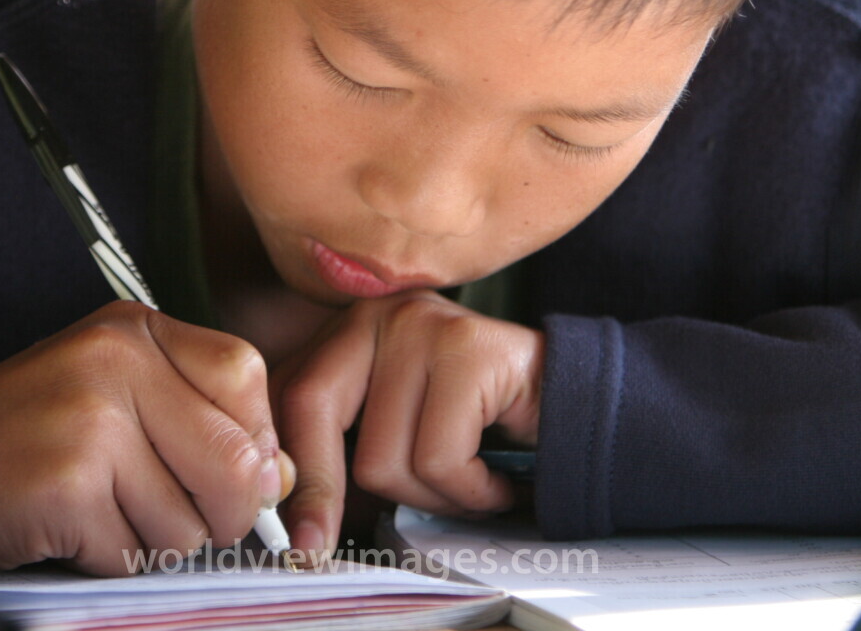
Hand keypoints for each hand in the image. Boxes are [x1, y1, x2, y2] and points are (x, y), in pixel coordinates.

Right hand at [0, 300, 289, 574]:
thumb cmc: (31, 436)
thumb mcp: (120, 400)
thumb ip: (204, 424)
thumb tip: (281, 478)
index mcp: (137, 330)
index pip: (246, 377)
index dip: (251, 441)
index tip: (224, 471)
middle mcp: (117, 361)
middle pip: (235, 461)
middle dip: (217, 515)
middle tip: (171, 517)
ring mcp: (90, 420)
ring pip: (189, 521)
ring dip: (153, 543)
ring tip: (103, 514)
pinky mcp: (65, 483)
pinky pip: (133, 555)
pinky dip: (108, 561)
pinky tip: (71, 531)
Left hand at [273, 291, 544, 557]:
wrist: (576, 404)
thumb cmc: (479, 425)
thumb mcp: (396, 424)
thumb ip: (343, 443)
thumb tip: (289, 509)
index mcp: (349, 329)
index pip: (287, 393)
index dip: (284, 468)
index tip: (287, 532)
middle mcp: (378, 314)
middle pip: (313, 408)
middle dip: (321, 492)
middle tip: (320, 547)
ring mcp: (423, 325)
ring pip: (383, 454)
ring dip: (431, 497)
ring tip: (466, 482)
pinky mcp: (469, 350)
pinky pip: (441, 459)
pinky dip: (471, 490)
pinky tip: (494, 478)